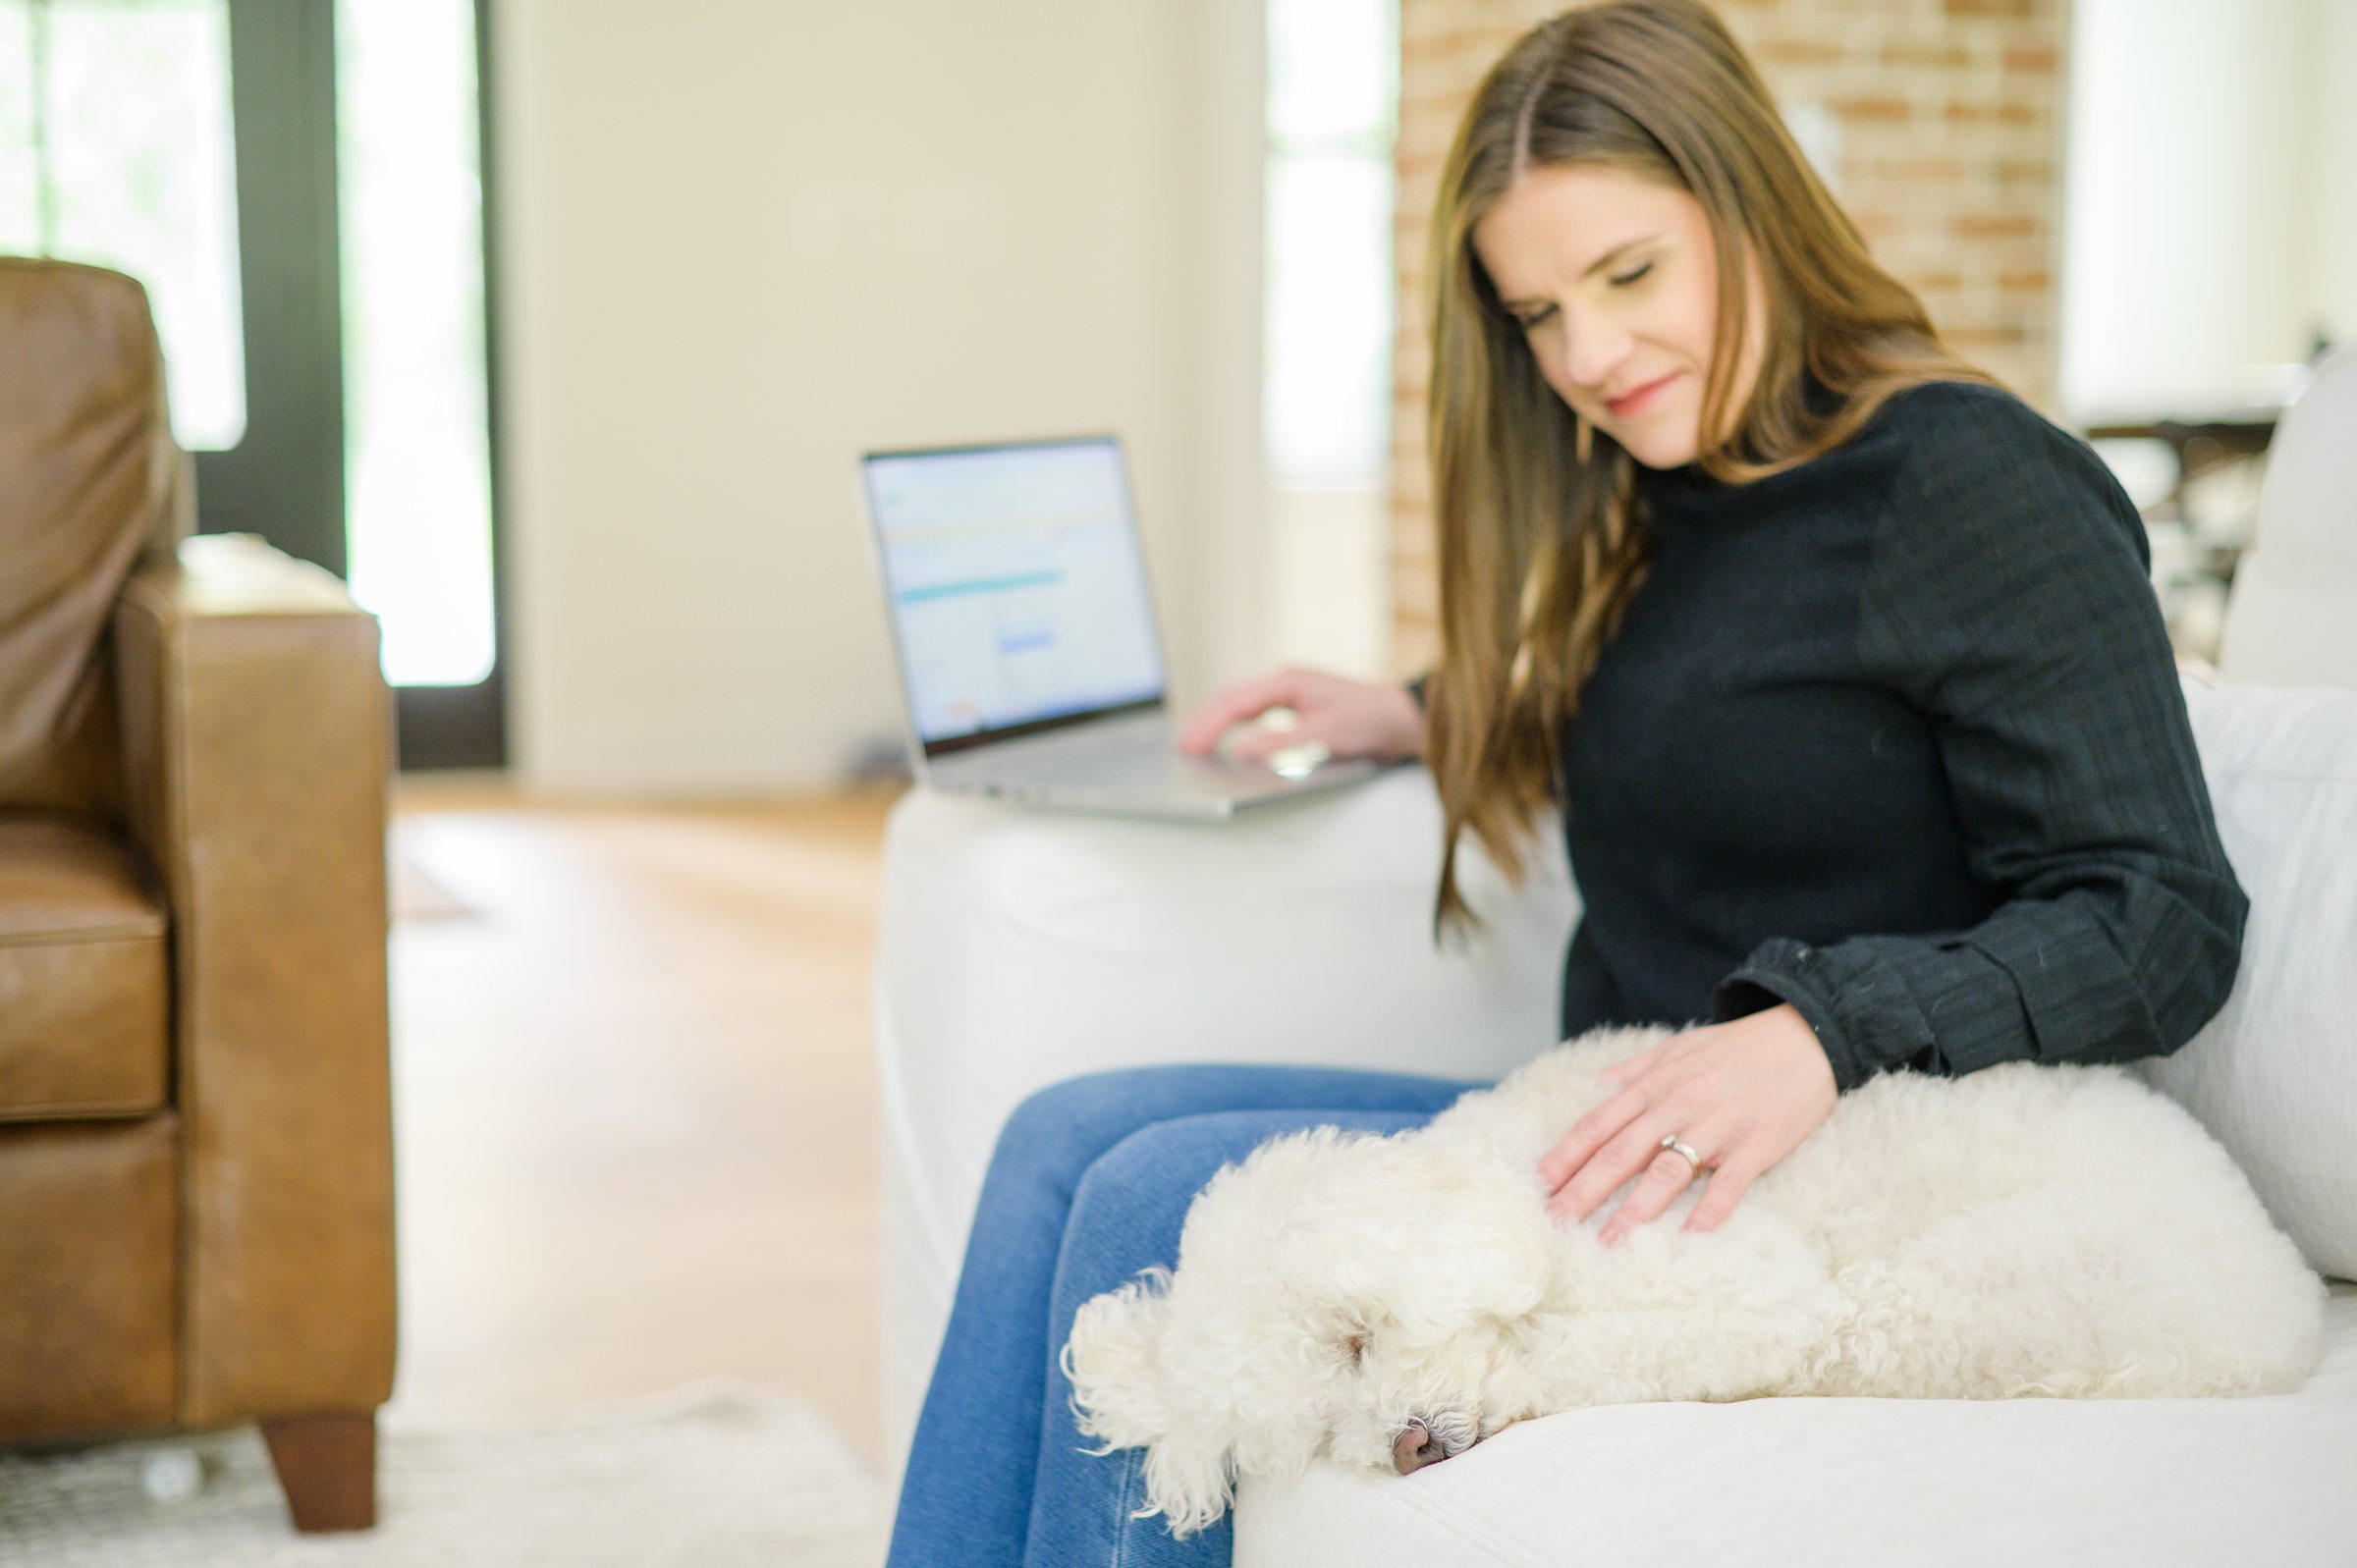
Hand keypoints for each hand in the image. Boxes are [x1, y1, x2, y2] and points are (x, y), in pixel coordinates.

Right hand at [1177, 666, 1422, 765]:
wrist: (1404, 720)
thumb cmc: (1371, 719)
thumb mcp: (1325, 734)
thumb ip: (1281, 744)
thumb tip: (1239, 752)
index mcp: (1286, 682)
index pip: (1234, 702)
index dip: (1208, 725)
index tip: (1189, 747)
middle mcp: (1285, 686)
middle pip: (1231, 701)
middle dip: (1204, 724)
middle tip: (1182, 750)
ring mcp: (1291, 699)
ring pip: (1242, 709)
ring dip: (1218, 727)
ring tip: (1195, 749)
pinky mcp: (1298, 715)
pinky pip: (1257, 720)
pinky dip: (1238, 733)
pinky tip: (1230, 750)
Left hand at [1537, 1005, 1837, 1244]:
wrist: (1806, 1037)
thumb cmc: (1736, 1047)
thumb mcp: (1676, 1048)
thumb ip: (1631, 1071)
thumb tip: (1589, 1085)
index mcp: (1655, 1085)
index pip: (1599, 1124)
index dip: (1567, 1154)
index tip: (1540, 1184)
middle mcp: (1678, 1105)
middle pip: (1621, 1152)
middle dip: (1584, 1189)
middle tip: (1555, 1221)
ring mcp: (1717, 1126)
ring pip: (1667, 1171)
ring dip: (1634, 1210)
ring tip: (1607, 1242)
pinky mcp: (1756, 1145)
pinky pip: (1728, 1183)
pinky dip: (1708, 1211)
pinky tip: (1688, 1237)